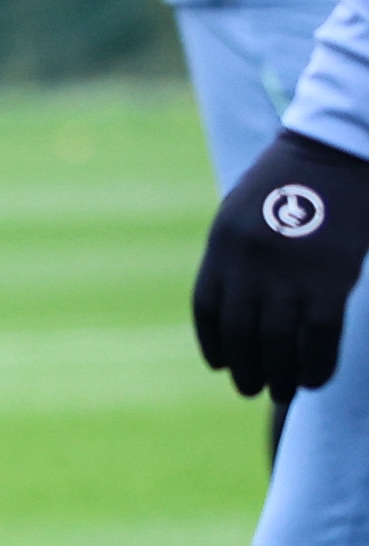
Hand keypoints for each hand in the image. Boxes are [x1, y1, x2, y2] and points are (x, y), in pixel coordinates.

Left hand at [194, 128, 368, 399]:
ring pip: (278, 342)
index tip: (221, 365)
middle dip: (247, 368)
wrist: (336, 153)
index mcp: (222, 246)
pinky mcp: (329, 280)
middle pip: (241, 333)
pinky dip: (315, 364)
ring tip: (284, 393)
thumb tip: (240, 299)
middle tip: (253, 390)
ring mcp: (288, 274)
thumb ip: (237, 254)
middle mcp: (248, 265)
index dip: (213, 344)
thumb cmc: (291, 180)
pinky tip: (315, 380)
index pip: (208, 310)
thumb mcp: (243, 212)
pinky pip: (317, 337)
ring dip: (280, 375)